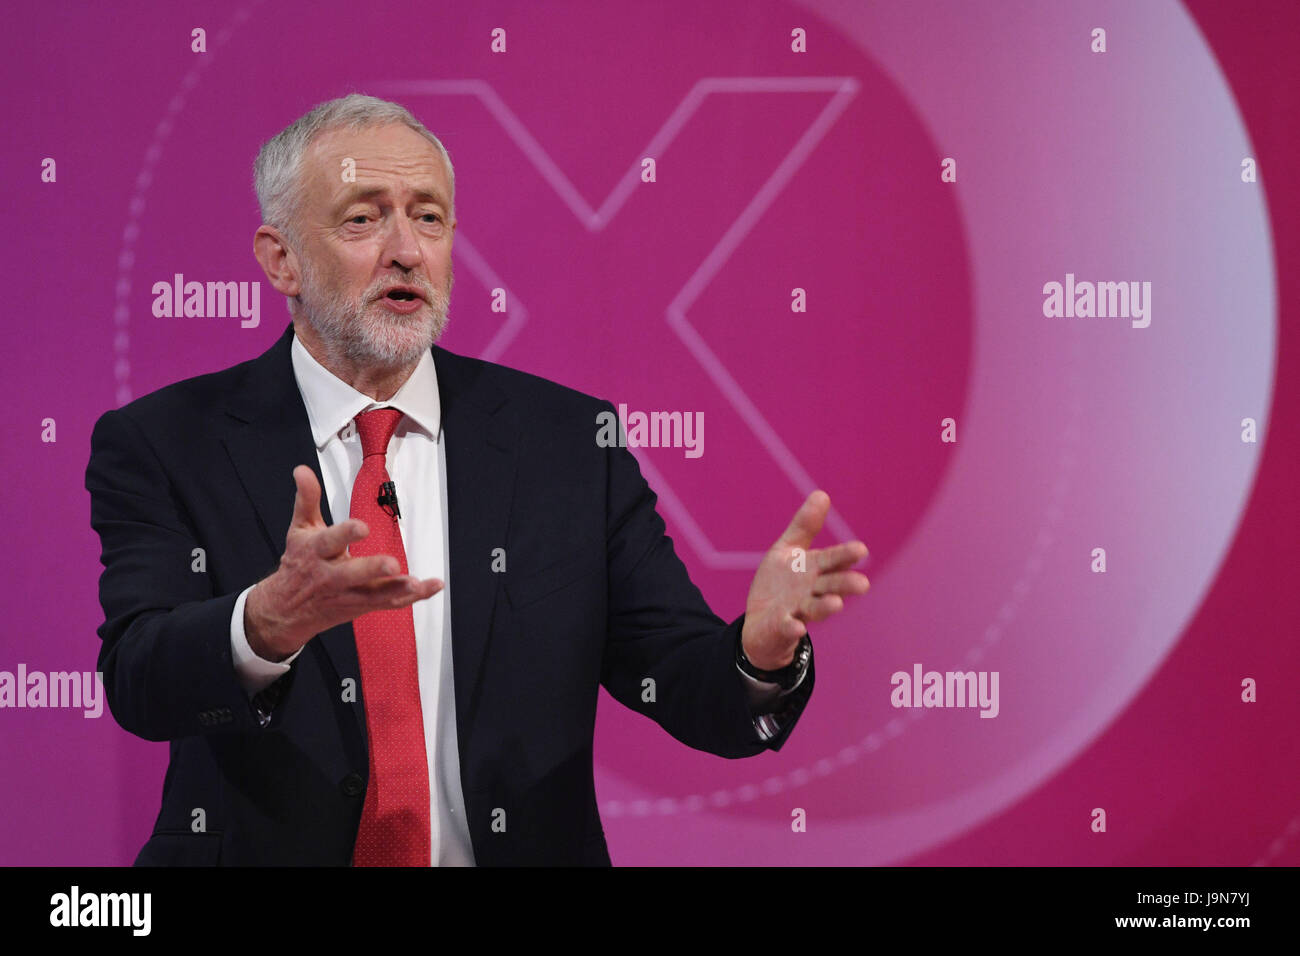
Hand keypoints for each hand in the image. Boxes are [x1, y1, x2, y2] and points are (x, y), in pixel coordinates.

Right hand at [244, 465, 442, 661]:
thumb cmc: (299, 564)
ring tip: (416, 584)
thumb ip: (307, 499)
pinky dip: (411, 597)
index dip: (345, 534)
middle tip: (391, 564)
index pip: (330, 541)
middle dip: (371, 569)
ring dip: (396, 589)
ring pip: (374, 594)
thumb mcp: (299, 529)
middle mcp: (331, 576)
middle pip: (352, 574)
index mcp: (316, 552)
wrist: (286, 609)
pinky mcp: (362, 605)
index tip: (362, 527)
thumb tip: (302, 471)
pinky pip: (389, 603)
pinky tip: (429, 587)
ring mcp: (348, 593)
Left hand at [741, 490, 869, 670]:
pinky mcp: (781, 627)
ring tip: (836, 603)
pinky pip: (787, 628)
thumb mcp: (788, 550)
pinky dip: (792, 628)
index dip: (845, 556)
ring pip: (815, 609)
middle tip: (862, 584)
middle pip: (831, 586)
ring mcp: (798, 611)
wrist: (761, 622)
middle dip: (845, 584)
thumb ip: (805, 526)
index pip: (833, 560)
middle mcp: (812, 591)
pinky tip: (796, 627)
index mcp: (815, 570)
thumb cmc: (780, 584)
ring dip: (826, 606)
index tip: (861, 549)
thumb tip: (822, 493)